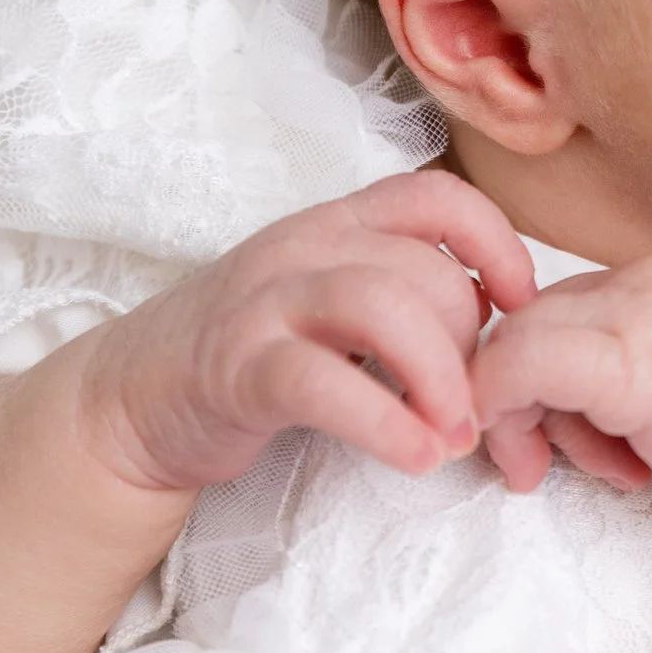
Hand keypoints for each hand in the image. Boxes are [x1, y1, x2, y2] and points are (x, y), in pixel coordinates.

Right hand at [81, 170, 536, 491]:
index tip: (522, 306)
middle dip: (473, 348)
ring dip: (441, 378)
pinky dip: (385, 423)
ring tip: (455, 436)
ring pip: (384, 306)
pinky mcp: (236, 369)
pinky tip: (418, 456)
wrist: (130, 400)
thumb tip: (503, 325)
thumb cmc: (256, 353)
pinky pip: (323, 383)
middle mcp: (305, 247)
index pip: (437, 196)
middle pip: (427, 271)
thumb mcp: (335, 303)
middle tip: (480, 409)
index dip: (497, 244)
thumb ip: (409, 297)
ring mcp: (265, 303)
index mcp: (339, 225)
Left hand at [468, 254, 651, 533]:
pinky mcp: (627, 363)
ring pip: (511, 345)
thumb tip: (534, 399)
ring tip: (591, 471)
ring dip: (520, 422)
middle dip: (516, 401)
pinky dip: (501, 414)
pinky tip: (537, 466)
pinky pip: (516, 369)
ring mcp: (636, 315)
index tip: (555, 443)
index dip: (535, 380)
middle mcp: (643, 281)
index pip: (550, 313)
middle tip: (538, 466)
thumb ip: (614, 371)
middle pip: (523, 326)